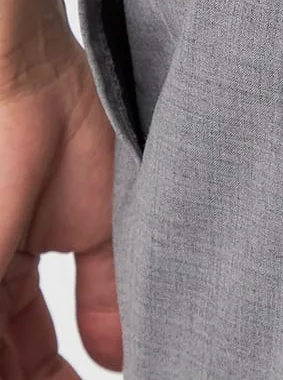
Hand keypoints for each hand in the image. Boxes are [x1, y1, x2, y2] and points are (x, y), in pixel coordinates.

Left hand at [0, 9, 121, 376]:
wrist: (29, 84)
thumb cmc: (72, 130)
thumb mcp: (101, 222)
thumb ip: (107, 289)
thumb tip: (119, 356)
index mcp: (21, 261)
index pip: (33, 343)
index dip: (59, 376)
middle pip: (12, 356)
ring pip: (0, 348)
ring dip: (30, 375)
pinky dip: (18, 362)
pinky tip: (45, 375)